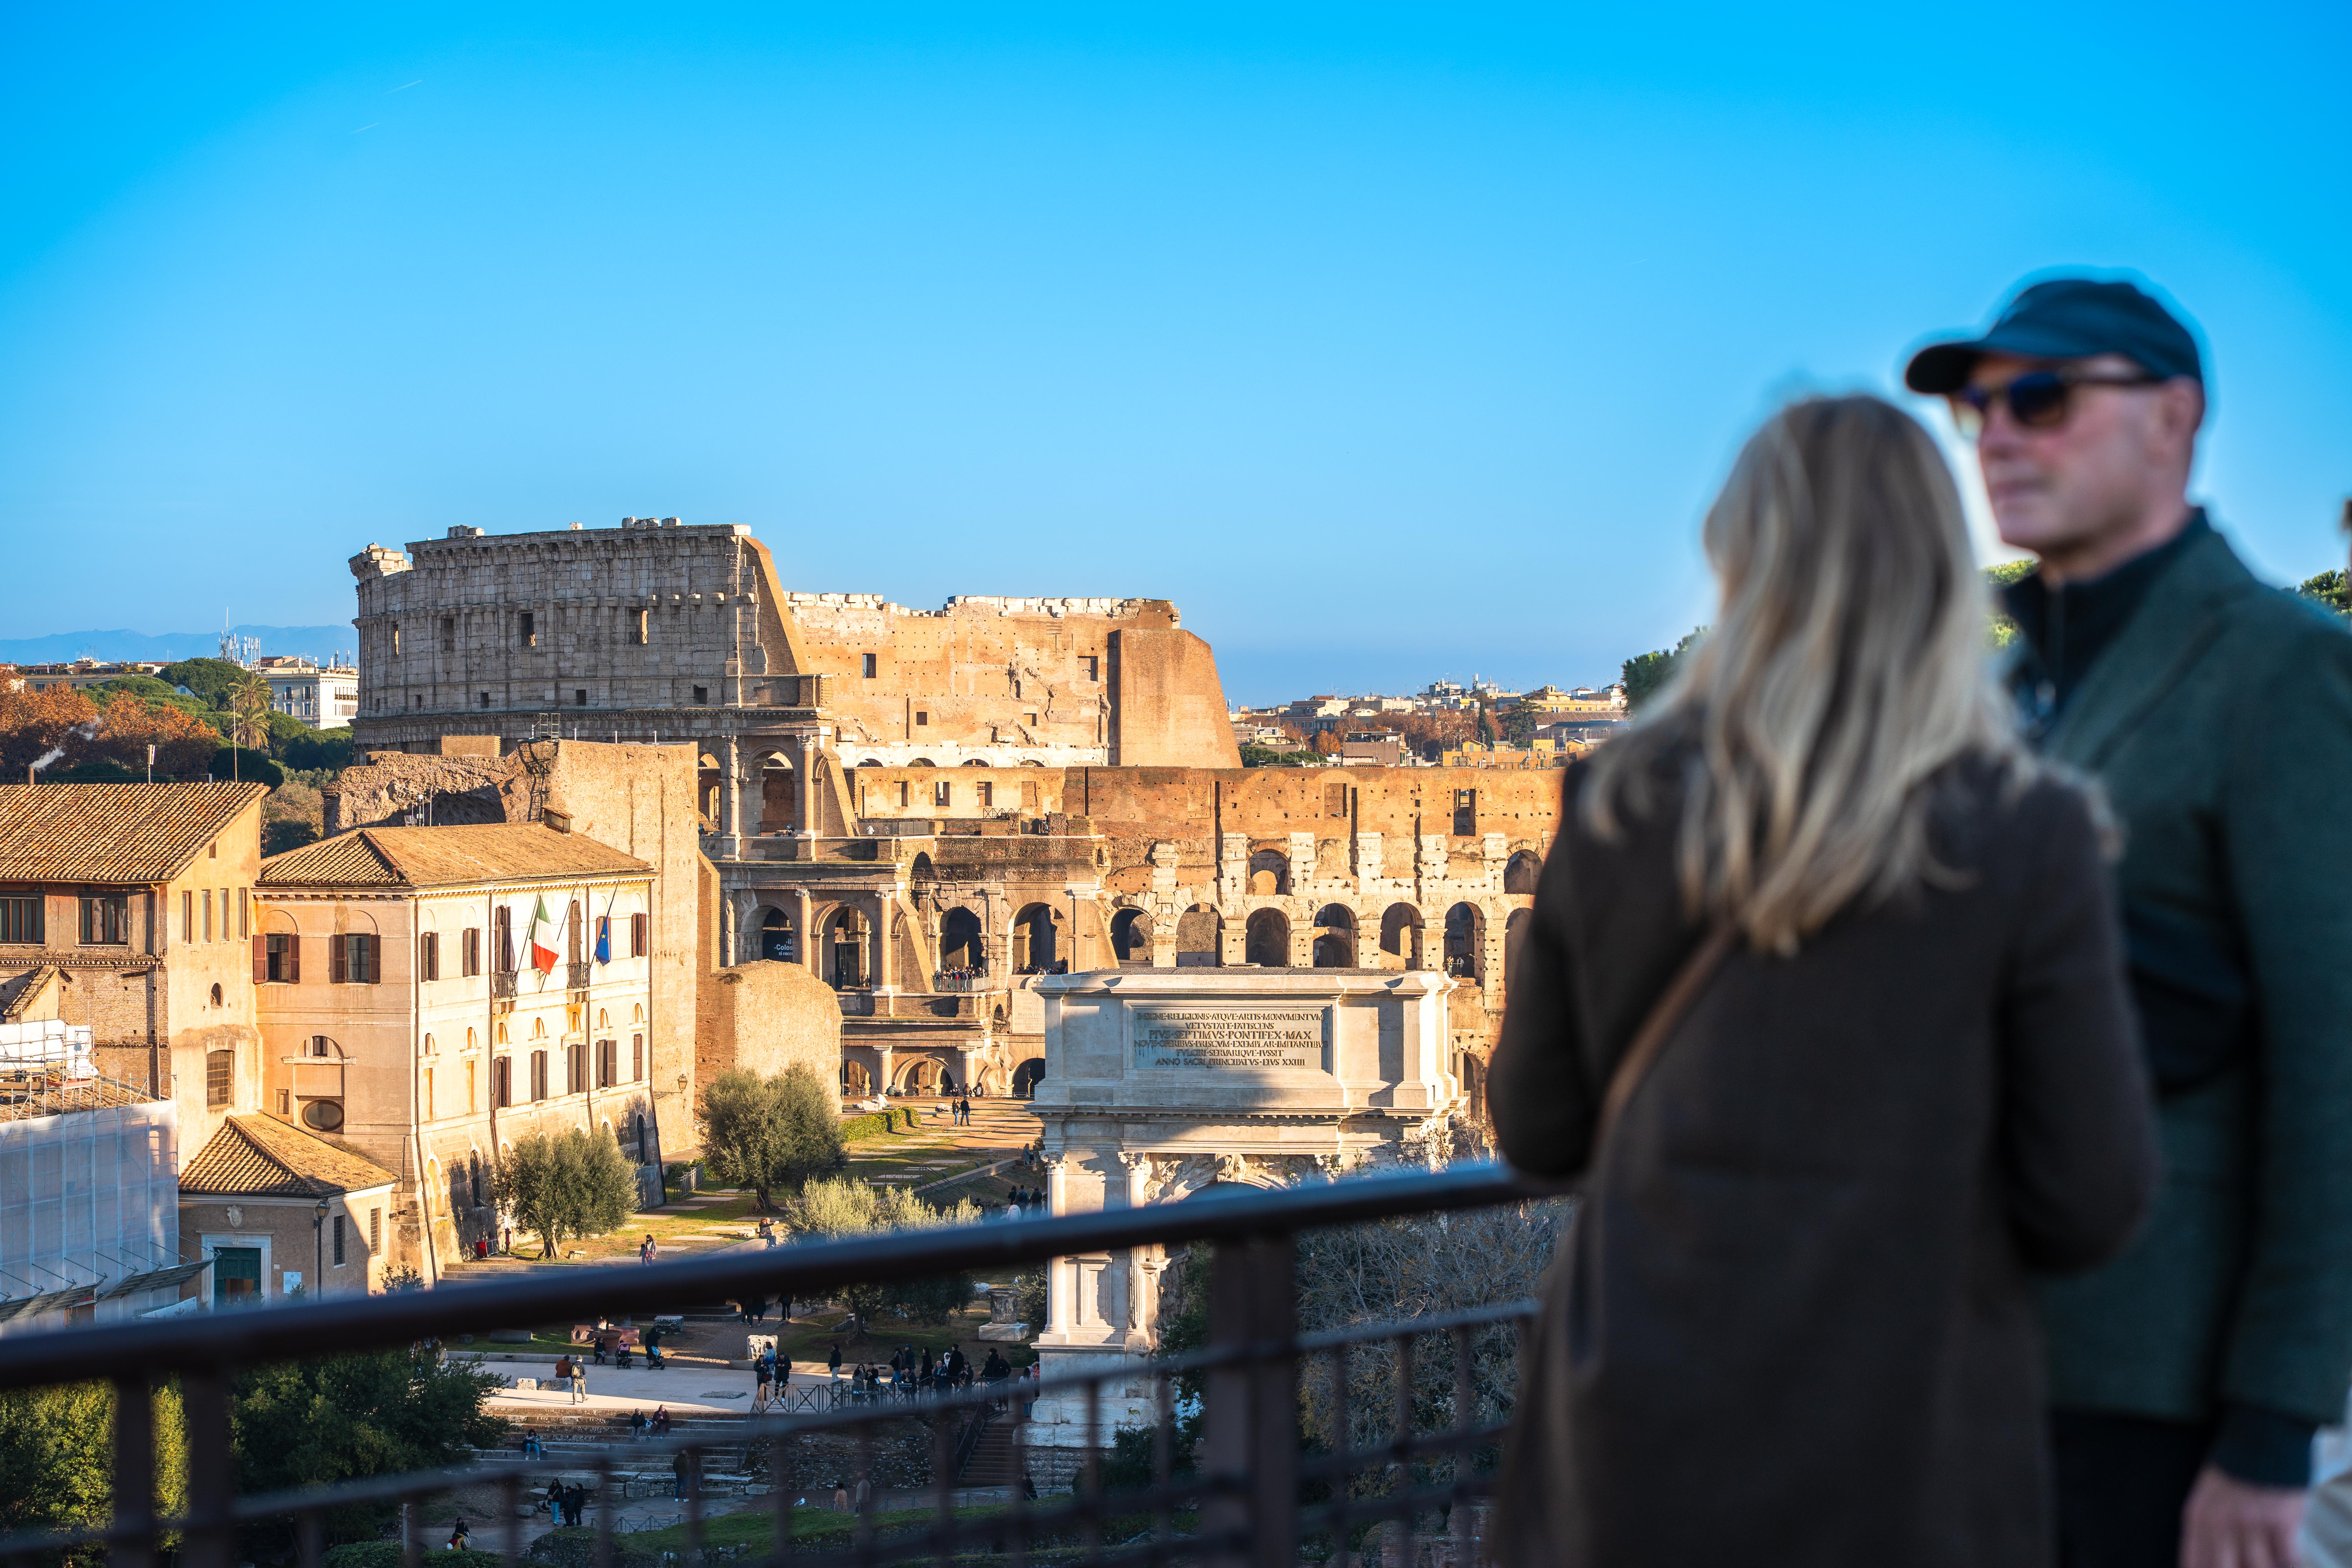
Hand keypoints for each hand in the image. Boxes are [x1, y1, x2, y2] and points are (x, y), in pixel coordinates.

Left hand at [2182, 1463, 2304, 1567]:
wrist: (2261, 1438)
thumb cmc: (2232, 1469)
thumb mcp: (2204, 1495)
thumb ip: (2203, 1529)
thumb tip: (2203, 1562)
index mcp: (2197, 1517)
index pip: (2194, 1565)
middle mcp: (2220, 1522)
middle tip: (2245, 1562)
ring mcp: (2251, 1522)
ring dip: (2264, 1566)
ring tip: (2266, 1556)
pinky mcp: (2281, 1520)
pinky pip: (2287, 1560)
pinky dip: (2287, 1563)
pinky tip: (2284, 1555)